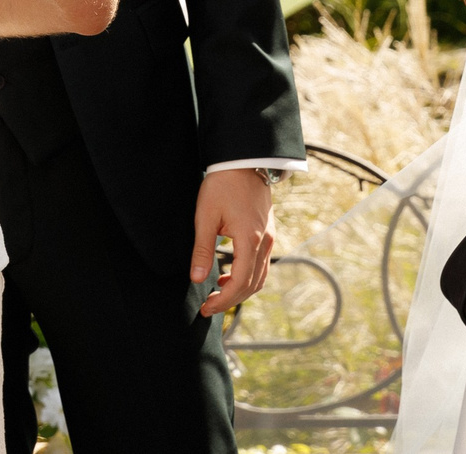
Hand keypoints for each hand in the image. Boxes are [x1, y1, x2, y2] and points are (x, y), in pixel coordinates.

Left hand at [192, 168, 274, 315]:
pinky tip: (228, 275)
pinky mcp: (268, 232)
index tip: (205, 307)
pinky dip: (247, 276)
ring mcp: (269, 237)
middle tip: (208, 307)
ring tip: (217, 293)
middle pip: (252, 285)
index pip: (239, 283)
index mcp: (249, 240)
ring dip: (240, 290)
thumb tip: (196, 279)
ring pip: (260, 277)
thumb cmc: (222, 184)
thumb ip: (202, 250)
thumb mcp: (205, 217)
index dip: (223, 300)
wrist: (243, 159)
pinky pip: (262, 264)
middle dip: (231, 300)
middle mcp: (264, 242)